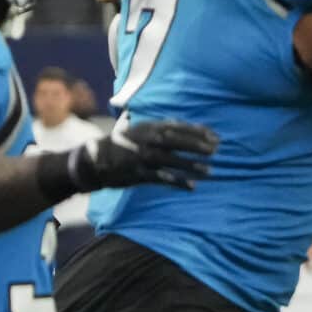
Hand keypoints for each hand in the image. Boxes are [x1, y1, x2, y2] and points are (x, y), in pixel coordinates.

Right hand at [71, 121, 219, 190]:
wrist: (96, 160)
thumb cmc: (124, 143)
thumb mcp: (142, 130)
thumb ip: (162, 128)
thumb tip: (185, 125)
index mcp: (148, 128)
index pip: (178, 127)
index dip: (198, 131)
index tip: (215, 137)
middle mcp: (146, 141)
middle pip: (175, 141)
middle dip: (196, 145)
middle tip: (216, 150)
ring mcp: (141, 157)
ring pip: (170, 160)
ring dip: (191, 165)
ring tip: (209, 170)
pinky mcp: (138, 174)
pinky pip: (161, 178)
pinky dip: (177, 182)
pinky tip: (192, 186)